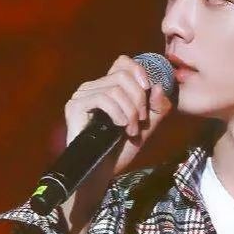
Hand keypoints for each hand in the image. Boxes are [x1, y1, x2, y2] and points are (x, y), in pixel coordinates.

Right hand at [64, 54, 172, 179]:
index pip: (122, 62)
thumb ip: (157, 107)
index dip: (139, 71)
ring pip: (115, 89)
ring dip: (130, 112)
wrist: (103, 171)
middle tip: (141, 121)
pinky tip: (120, 127)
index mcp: (108, 86)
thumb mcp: (146, 126)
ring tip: (131, 130)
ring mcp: (82, 95)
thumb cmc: (121, 149)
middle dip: (139, 99)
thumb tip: (158, 87)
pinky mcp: (75, 106)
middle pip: (123, 75)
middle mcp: (93, 86)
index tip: (148, 90)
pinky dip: (118, 113)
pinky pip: (103, 98)